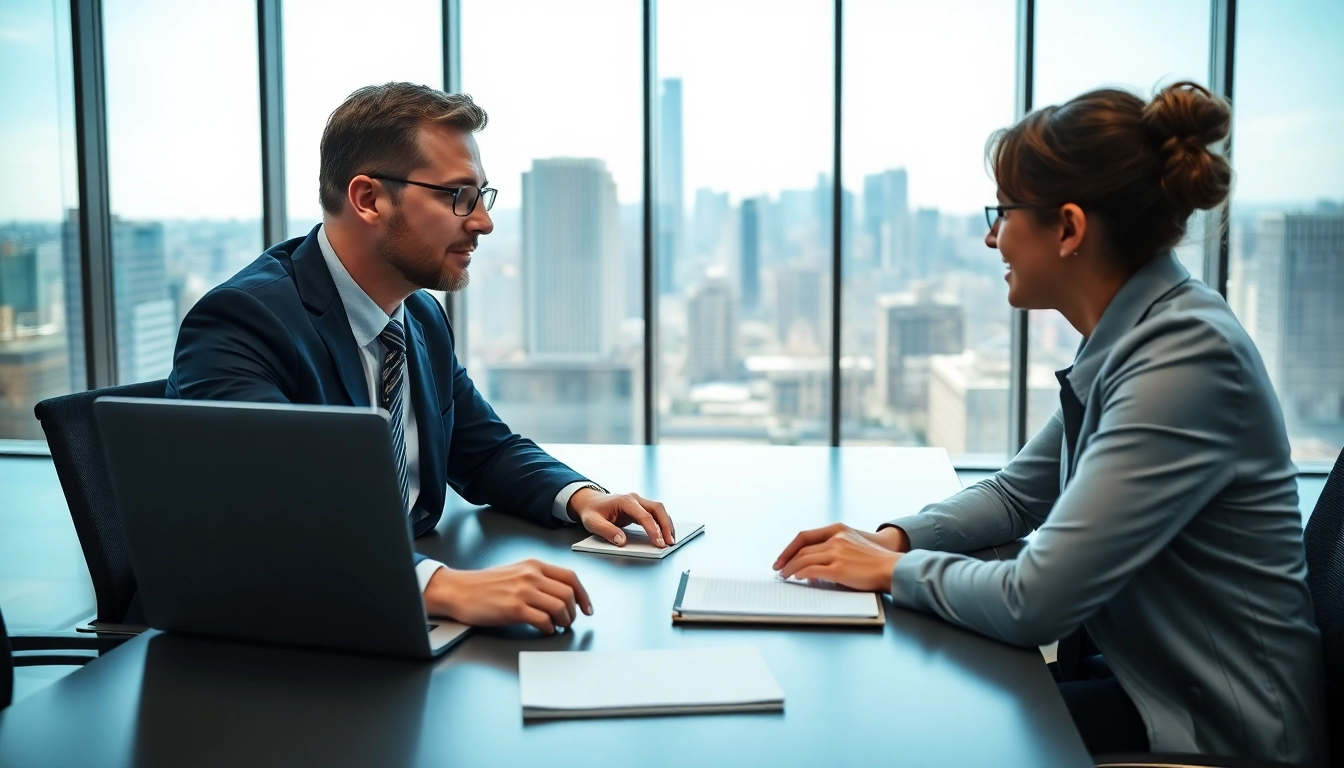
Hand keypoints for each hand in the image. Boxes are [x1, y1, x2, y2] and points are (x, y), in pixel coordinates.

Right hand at [423, 559, 591, 633]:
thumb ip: (537, 579)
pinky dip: (549, 627)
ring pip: (560, 607)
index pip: (571, 577)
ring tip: (558, 626)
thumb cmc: (483, 584)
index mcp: (534, 565)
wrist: (458, 590)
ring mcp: (523, 591)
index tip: (587, 608)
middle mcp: (531, 575)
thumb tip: (559, 595)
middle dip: (574, 612)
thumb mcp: (516, 572)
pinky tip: (545, 629)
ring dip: (564, 621)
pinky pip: (543, 620)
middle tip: (569, 621)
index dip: (584, 595)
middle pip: (568, 594)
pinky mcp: (514, 609)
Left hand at [569, 488, 673, 548]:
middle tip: (670, 542)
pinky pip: (655, 514)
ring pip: (659, 510)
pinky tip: (665, 534)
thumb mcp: (593, 522)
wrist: (589, 502)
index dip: (653, 530)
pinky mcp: (640, 508)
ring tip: (670, 540)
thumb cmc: (591, 511)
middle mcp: (634, 499)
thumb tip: (622, 541)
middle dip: (666, 526)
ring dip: (667, 524)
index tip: (658, 542)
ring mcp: (638, 502)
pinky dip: (662, 523)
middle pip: (657, 509)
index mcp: (624, 501)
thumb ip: (607, 531)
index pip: (644, 515)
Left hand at [772, 524, 903, 592]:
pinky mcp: (839, 569)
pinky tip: (797, 578)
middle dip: (787, 560)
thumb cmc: (875, 560)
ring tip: (785, 576)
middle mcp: (836, 538)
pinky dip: (801, 574)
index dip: (790, 548)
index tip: (782, 558)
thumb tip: (814, 567)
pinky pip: (812, 570)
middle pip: (802, 549)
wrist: (893, 566)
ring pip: (804, 559)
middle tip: (779, 569)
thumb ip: (834, 550)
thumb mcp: (853, 544)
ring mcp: (837, 553)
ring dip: (790, 568)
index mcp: (838, 530)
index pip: (805, 536)